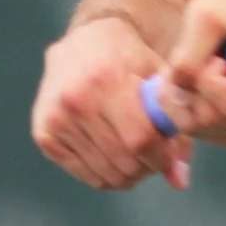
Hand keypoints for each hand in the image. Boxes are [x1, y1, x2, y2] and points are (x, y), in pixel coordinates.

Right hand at [31, 15, 192, 190]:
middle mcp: (76, 100)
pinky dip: (107, 175)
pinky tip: (115, 157)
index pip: (140, 139)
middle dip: (148, 167)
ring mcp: (56, 119)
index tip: (170, 156)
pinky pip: (85, 175)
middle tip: (155, 156)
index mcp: (107, 80)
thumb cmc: (129, 60)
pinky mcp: (44, 134)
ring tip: (137, 156)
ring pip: (106, 174)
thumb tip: (180, 182)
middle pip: (124, 161)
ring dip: (129, 175)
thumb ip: (176, 123)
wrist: (81, 44)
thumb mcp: (158, 77)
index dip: (162, 157)